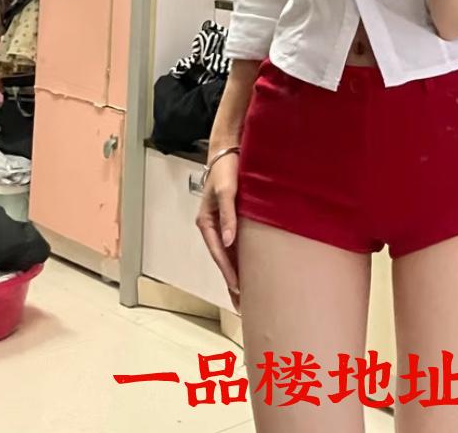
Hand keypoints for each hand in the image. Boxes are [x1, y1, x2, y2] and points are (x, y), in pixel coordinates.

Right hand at [195, 155, 240, 308]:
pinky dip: (242, 262)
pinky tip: (250, 273)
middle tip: (241, 306)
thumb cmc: (226, 169)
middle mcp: (213, 227)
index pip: (218, 253)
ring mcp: (223, 226)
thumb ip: (227, 214)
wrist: (230, 151)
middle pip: (222, 260)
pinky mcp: (233, 221)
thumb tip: (228, 241)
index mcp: (206, 222)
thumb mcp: (226, 190)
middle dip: (231, 282)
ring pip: (230, 256)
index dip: (228, 271)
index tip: (238, 288)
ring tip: (245, 299)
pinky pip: (237, 247)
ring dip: (237, 275)